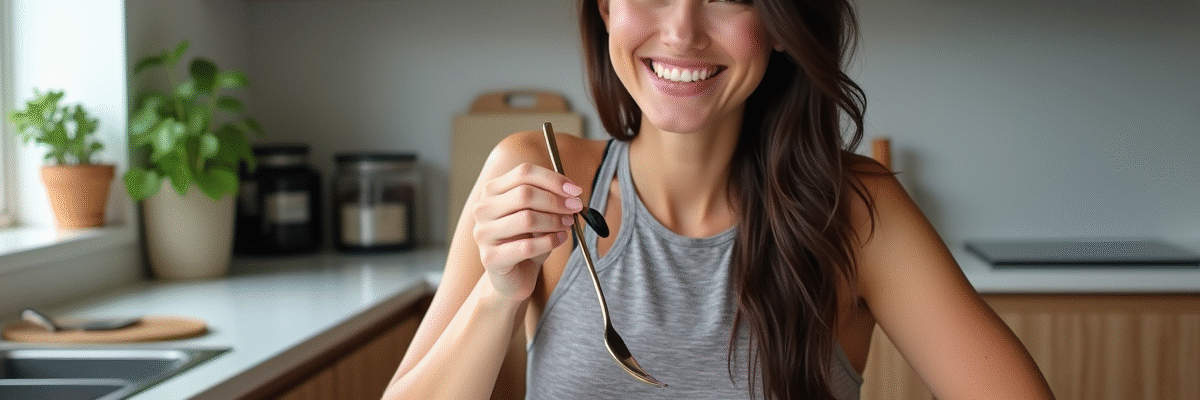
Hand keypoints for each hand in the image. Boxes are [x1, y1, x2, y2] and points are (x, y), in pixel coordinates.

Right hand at [472, 163, 583, 301]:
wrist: (514, 275)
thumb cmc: (526, 240)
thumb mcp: (538, 213)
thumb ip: (549, 198)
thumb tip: (572, 193)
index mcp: (492, 191)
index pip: (523, 173)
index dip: (553, 179)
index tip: (576, 190)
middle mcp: (483, 209)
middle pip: (525, 194)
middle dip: (556, 201)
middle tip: (575, 207)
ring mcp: (483, 233)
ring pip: (526, 219)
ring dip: (554, 221)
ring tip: (567, 225)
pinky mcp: (490, 258)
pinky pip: (527, 246)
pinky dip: (550, 241)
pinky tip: (560, 240)